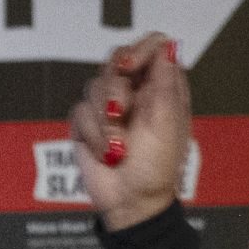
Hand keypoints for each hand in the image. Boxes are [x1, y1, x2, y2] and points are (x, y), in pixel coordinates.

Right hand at [68, 34, 190, 233]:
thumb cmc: (156, 168)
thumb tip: (169, 46)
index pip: (154, 45)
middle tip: (120, 110)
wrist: (130, 203)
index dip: (141, 49)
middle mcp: (137, 91)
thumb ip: (165, 83)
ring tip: (118, 147)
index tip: (131, 67)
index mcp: (163, 88)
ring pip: (95, 85)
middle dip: (116, 88)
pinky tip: (106, 153)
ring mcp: (110, 106)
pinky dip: (92, 134)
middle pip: (117, 57)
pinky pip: (79, 111)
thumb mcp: (167, 124)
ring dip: (105, 120)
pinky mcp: (88, 123)